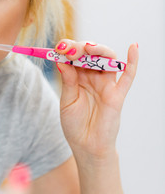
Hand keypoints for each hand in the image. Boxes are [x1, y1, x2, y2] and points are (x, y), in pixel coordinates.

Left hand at [55, 40, 138, 159]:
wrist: (86, 146)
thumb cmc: (75, 124)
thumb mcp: (67, 101)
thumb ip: (67, 81)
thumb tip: (61, 61)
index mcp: (78, 77)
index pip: (76, 56)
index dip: (68, 49)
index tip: (58, 47)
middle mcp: (93, 77)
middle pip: (91, 54)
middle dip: (81, 48)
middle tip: (69, 49)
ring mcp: (106, 85)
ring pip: (108, 60)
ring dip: (99, 50)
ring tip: (88, 48)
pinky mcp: (117, 95)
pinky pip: (128, 77)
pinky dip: (132, 62)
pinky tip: (134, 47)